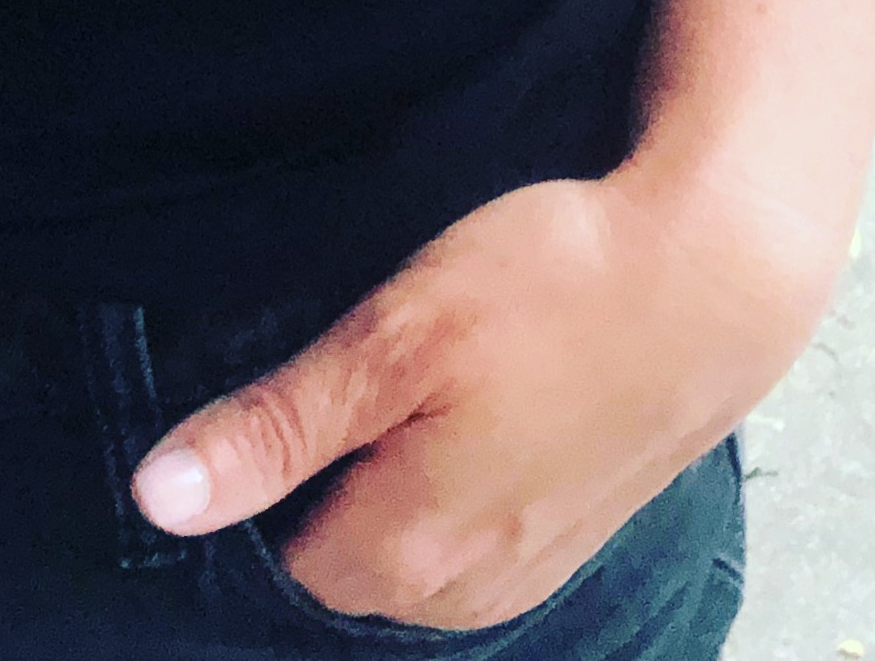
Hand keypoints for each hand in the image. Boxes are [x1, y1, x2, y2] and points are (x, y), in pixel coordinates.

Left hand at [128, 164, 835, 632]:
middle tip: (369, 351)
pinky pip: (472, 525)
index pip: (270, 549)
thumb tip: (156, 497)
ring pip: (407, 538)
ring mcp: (527, 571)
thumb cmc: (555, 286)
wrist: (718, 275)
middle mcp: (462, 598)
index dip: (266, 459)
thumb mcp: (394, 335)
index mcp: (402, 558)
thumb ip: (276, 426)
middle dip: (333, 466)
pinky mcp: (572, 532)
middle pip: (339, 551)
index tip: (293, 371)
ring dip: (398, 465)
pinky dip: (459, 467)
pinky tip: (488, 388)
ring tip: (435, 361)